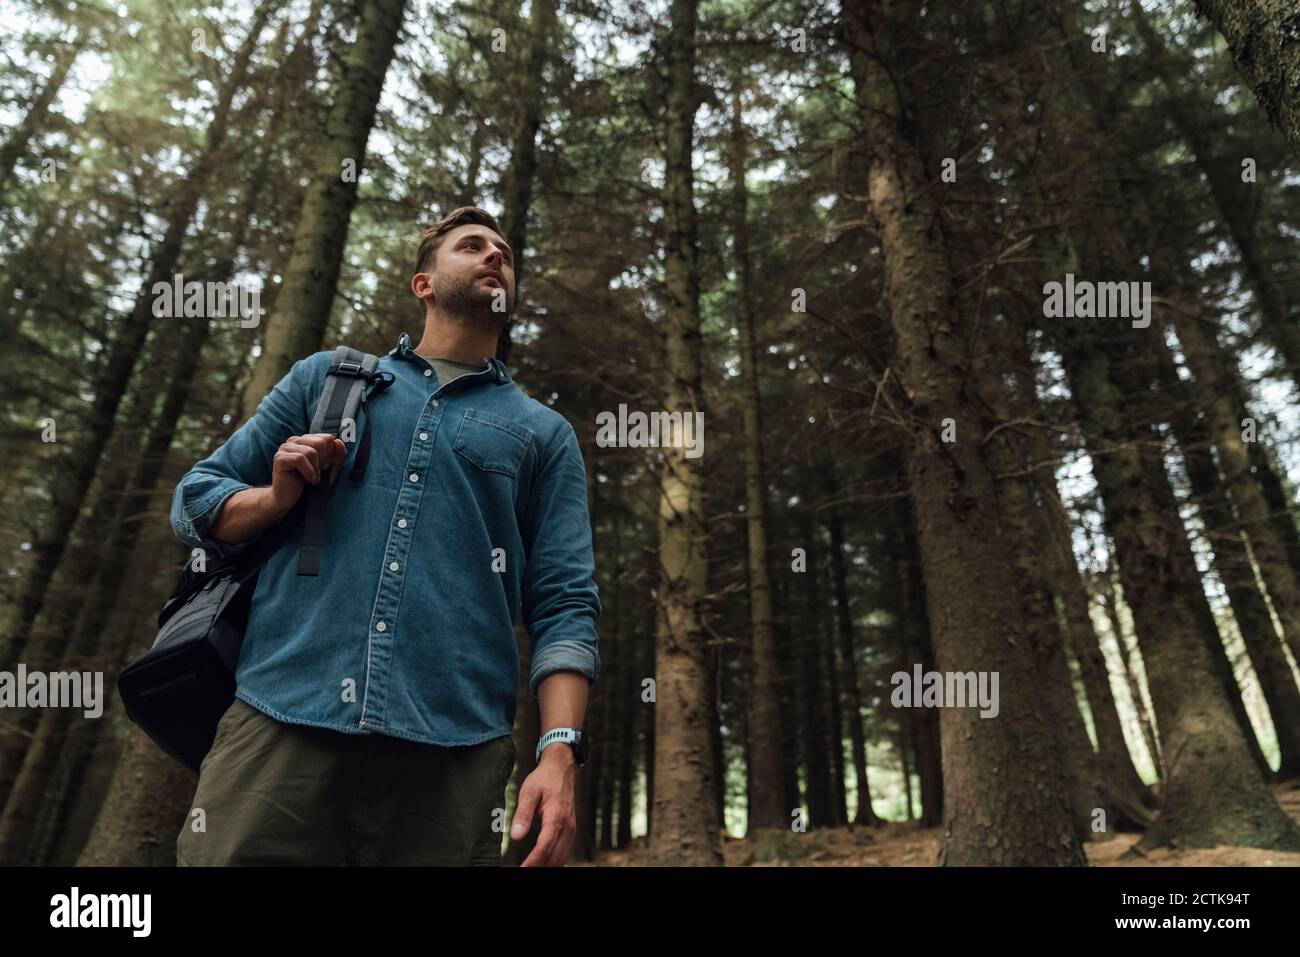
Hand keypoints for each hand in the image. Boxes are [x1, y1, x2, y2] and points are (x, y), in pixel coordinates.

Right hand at [270, 433, 346, 510]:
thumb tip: (338, 441)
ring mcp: (286, 447)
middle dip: (324, 461)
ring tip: (313, 478)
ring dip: (316, 469)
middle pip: (320, 442)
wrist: (289, 498)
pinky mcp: (280, 458)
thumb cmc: (309, 482)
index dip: (331, 455)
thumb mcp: (329, 468)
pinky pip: (300, 459)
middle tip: (318, 473)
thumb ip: (337, 455)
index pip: (328, 438)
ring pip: (311, 451)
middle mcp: (295, 440)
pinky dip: (308, 472)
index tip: (325, 467)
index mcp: (307, 439)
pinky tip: (308, 480)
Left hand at [510, 744, 576, 865]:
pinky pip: (564, 850)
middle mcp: (567, 825)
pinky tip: (545, 864)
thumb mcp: (528, 791)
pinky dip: (555, 860)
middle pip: (554, 856)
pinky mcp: (571, 828)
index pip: (544, 847)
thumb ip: (522, 814)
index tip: (521, 869)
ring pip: (561, 856)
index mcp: (556, 816)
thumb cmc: (544, 778)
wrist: (561, 767)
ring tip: (530, 868)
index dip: (532, 862)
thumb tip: (515, 836)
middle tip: (523, 871)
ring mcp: (571, 828)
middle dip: (539, 866)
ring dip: (547, 865)